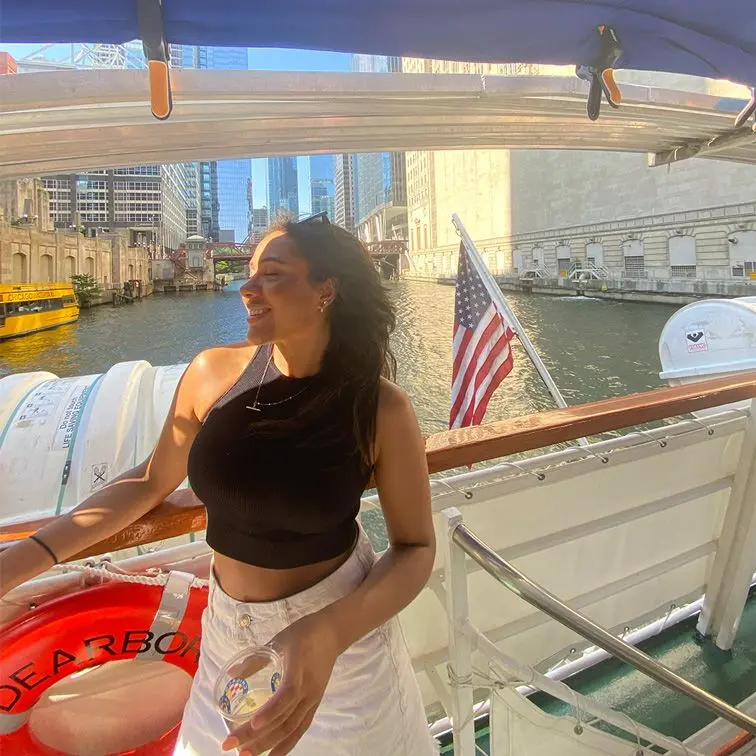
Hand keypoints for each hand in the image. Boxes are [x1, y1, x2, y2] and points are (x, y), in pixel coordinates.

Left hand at [222, 611, 339, 755]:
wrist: (332, 634)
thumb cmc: (303, 633)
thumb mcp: (278, 640)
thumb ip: (255, 659)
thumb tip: (231, 674)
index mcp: (298, 668)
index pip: (287, 695)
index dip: (271, 711)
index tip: (252, 725)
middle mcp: (308, 688)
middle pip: (285, 718)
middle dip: (258, 736)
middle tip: (231, 745)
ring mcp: (313, 698)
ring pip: (292, 728)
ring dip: (269, 744)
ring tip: (246, 755)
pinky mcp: (315, 703)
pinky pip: (301, 728)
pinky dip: (287, 744)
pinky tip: (272, 754)